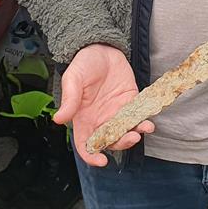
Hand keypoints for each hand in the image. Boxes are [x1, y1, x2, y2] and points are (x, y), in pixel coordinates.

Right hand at [53, 43, 154, 166]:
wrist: (102, 47)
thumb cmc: (84, 63)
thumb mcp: (73, 78)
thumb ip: (69, 99)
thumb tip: (59, 119)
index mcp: (83, 118)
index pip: (85, 144)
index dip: (91, 156)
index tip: (101, 161)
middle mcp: (100, 119)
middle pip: (110, 141)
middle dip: (121, 143)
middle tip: (131, 137)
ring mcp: (117, 112)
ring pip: (126, 131)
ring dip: (136, 134)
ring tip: (144, 128)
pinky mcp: (131, 102)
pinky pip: (138, 116)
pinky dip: (144, 121)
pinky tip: (148, 121)